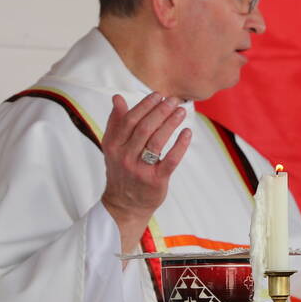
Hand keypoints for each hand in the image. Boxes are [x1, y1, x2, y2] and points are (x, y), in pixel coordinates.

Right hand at [100, 93, 192, 254]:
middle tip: (174, 100)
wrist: (125, 205)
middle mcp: (125, 157)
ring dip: (171, 123)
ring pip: (157, 141)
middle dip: (161, 111)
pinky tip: (187, 133)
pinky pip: (171, 160)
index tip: (158, 96)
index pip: (130, 119)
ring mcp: (140, 169)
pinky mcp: (156, 181)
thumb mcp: (113, 147)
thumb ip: (116, 122)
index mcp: (113, 145)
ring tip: (182, 112)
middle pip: (145, 128)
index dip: (145, 105)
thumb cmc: (122, 170)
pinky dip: (180, 145)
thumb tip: (117, 98)